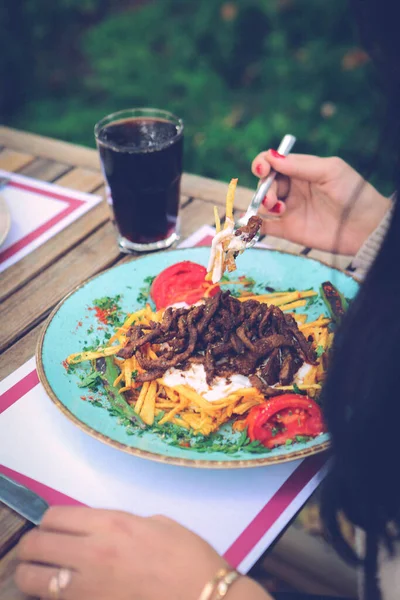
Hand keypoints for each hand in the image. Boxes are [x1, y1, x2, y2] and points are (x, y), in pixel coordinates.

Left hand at [14, 507, 268, 599]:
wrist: (204, 598)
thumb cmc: (188, 556)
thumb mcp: (158, 523)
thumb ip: (124, 523)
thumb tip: (104, 529)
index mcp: (112, 524)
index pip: (55, 517)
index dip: (48, 520)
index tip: (52, 525)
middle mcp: (92, 553)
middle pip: (36, 545)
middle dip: (30, 546)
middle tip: (36, 549)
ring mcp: (87, 588)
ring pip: (33, 580)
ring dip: (30, 573)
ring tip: (39, 573)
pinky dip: (50, 596)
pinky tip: (59, 593)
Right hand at [251, 150, 390, 254]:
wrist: (365, 227)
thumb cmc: (353, 193)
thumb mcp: (329, 171)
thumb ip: (300, 165)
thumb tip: (271, 157)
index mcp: (301, 170)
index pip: (273, 163)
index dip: (262, 164)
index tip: (261, 170)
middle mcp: (293, 188)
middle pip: (265, 184)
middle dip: (264, 189)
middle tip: (274, 200)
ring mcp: (290, 209)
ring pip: (263, 204)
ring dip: (262, 205)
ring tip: (277, 209)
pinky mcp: (289, 230)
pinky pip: (266, 226)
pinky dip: (254, 225)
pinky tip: (250, 223)